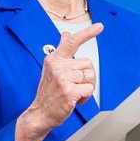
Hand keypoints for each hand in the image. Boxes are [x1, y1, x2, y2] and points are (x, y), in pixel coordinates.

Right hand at [8, 22, 102, 140]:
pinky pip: (89, 89)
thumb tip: (66, 34)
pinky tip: (75, 100)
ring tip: (74, 93)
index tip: (100, 26)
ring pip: (90, 77)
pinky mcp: (69, 91)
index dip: (88, 33)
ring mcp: (63, 79)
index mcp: (54, 59)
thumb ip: (61, 51)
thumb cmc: (48, 92)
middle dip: (86, 76)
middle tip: (75, 85)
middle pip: (88, 64)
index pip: (72, 42)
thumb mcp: (51, 68)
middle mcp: (58, 66)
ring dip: (86, 87)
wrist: (39, 114)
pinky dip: (86, 97)